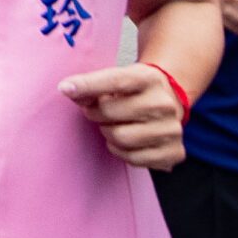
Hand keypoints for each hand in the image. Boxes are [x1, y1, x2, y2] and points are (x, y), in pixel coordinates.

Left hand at [60, 63, 186, 169]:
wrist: (169, 102)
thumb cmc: (134, 91)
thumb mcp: (117, 78)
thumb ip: (92, 84)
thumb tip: (67, 89)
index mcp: (149, 78)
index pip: (115, 80)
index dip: (88, 85)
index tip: (64, 88)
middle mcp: (164, 103)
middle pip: (110, 113)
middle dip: (95, 113)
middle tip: (96, 112)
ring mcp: (172, 129)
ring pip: (120, 138)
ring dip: (107, 133)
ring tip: (113, 125)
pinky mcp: (174, 152)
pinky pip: (133, 158)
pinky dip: (120, 151)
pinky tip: (125, 141)